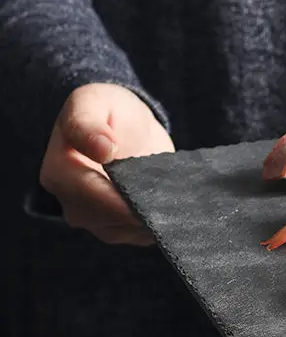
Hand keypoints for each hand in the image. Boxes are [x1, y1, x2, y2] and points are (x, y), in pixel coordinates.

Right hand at [39, 83, 174, 245]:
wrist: (124, 127)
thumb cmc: (106, 110)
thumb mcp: (92, 101)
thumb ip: (88, 123)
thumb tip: (102, 149)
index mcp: (59, 173)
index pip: (93, 198)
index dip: (124, 201)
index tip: (154, 195)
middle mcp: (72, 204)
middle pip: (111, 221)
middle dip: (143, 210)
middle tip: (174, 196)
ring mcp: (95, 221)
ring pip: (129, 231)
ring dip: (154, 217)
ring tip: (175, 196)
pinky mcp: (119, 228)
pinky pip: (141, 234)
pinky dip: (160, 223)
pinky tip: (173, 205)